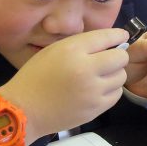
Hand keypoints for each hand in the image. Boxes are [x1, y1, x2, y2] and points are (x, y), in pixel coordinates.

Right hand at [0, 28, 128, 144]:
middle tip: (108, 59)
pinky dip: (111, 90)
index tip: (121, 36)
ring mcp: (93, 91)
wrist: (25, 110)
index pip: (106, 37)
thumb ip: (81, 45)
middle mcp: (86, 69)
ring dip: (114, 74)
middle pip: (121, 58)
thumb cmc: (36, 77)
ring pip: (121, 77)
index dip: (118, 35)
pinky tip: (98, 89)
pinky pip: (117, 94)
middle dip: (117, 56)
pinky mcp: (95, 109)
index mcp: (73, 50)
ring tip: (100, 76)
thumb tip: (109, 43)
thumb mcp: (53, 50)